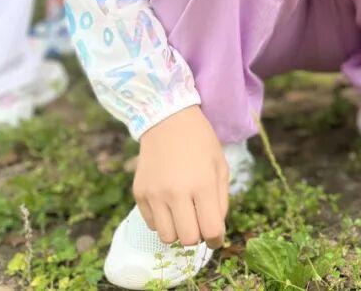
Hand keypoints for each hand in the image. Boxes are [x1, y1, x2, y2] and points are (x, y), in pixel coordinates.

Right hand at [134, 106, 228, 247]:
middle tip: (199, 223)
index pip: (211, 230)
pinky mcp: (139, 194)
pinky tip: (168, 204)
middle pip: (188, 239)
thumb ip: (221, 202)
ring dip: (178, 231)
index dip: (216, 239)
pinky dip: (162, 221)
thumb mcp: (220, 167)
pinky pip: (151, 224)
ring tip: (183, 214)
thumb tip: (215, 231)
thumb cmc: (201, 143)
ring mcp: (155, 194)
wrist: (168, 121)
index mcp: (203, 185)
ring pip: (167, 237)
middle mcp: (177, 192)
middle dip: (197, 236)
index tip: (216, 237)